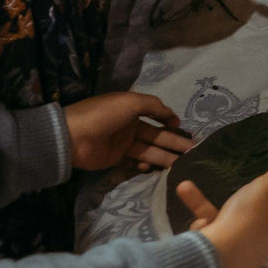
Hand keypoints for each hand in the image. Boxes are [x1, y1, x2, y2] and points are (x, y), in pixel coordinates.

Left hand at [62, 91, 193, 174]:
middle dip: (174, 143)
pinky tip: (152, 166)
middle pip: (157, 136)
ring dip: (165, 156)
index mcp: (132, 109)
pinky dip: (145, 164)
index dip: (170, 122)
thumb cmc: (103, 114)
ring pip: (149, 150)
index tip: (184, 130)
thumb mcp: (130, 102)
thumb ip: (154, 106)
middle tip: (193, 152)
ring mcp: (123, 143)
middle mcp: (130, 126)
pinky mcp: (116, 159)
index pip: (157, 116)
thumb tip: (172, 116)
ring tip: (182, 164)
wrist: (73, 137)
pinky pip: (136, 162)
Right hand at [174, 161, 267, 267]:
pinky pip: (213, 235)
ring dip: (210, 212)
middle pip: (263, 226)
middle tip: (245, 200)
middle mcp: (265, 244)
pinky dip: (203, 226)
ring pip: (231, 227)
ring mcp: (242, 253)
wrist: (214, 256)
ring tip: (188, 191)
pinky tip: (196, 222)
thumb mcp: (262, 192)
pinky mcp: (221, 258)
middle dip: (252, 213)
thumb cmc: (245, 221)